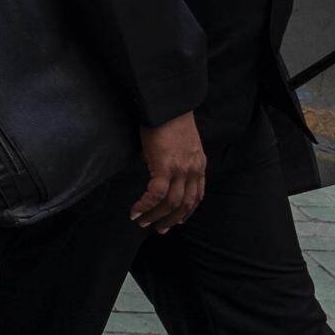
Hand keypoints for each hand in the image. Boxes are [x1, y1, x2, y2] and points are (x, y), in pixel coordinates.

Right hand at [133, 112, 206, 231]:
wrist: (168, 105)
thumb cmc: (170, 118)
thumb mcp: (182, 142)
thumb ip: (178, 158)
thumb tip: (163, 166)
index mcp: (199, 165)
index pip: (197, 195)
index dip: (187, 211)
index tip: (178, 221)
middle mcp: (193, 170)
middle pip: (185, 204)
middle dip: (171, 220)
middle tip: (159, 229)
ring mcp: (181, 170)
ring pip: (171, 203)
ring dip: (155, 216)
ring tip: (142, 222)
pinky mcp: (165, 167)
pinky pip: (156, 194)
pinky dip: (145, 205)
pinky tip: (135, 210)